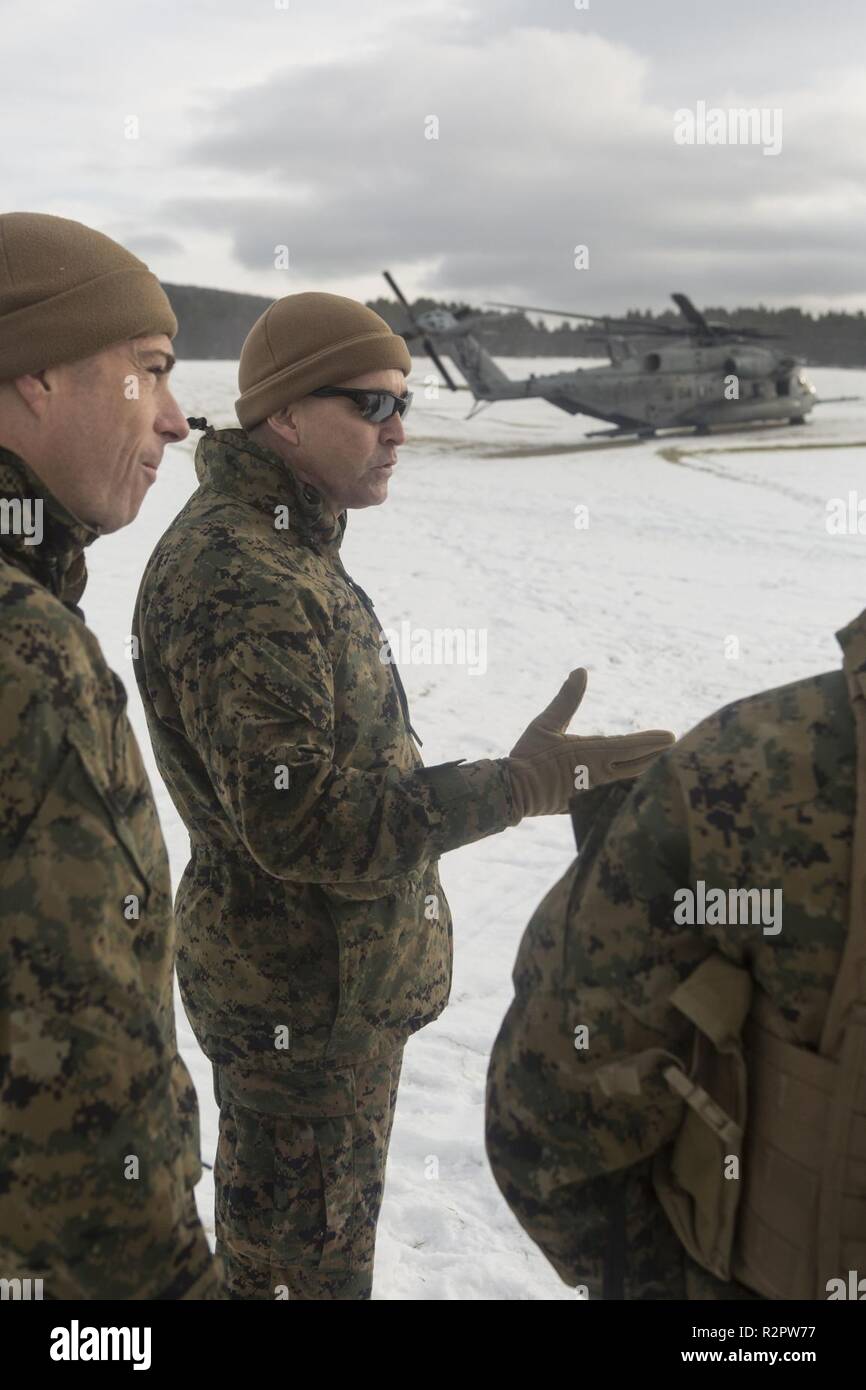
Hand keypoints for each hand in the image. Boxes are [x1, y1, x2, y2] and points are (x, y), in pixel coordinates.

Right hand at [505, 668, 675, 818]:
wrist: (512, 792)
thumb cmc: (529, 756)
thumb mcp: (546, 723)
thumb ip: (567, 699)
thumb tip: (580, 671)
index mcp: (592, 754)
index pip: (631, 746)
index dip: (653, 740)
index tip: (672, 736)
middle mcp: (599, 774)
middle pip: (637, 765)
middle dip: (656, 756)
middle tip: (673, 748)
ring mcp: (593, 793)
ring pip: (627, 781)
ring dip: (644, 770)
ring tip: (657, 763)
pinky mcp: (584, 804)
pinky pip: (611, 794)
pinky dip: (625, 787)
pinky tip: (629, 786)